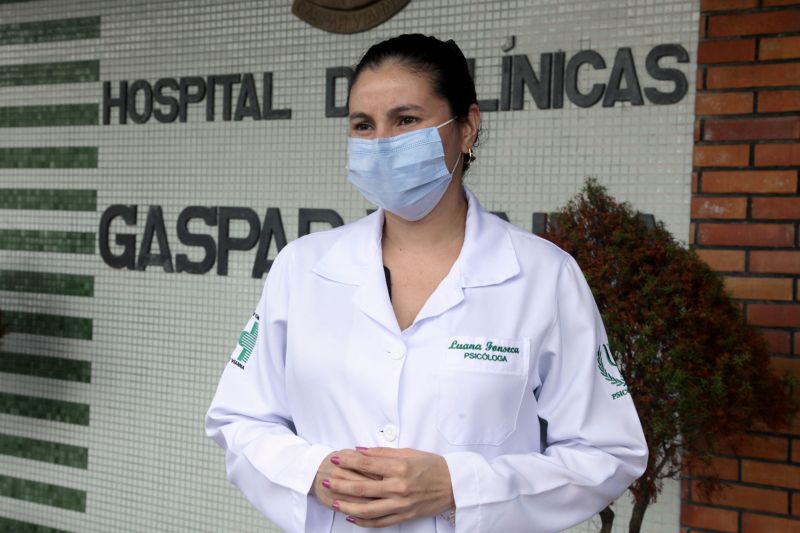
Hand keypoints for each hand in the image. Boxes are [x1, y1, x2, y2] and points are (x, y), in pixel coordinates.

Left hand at [324, 447, 454, 527]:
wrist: (454, 485)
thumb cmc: (432, 465)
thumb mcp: (409, 453)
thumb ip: (382, 453)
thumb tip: (359, 450)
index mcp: (400, 468)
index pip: (367, 465)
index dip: (348, 462)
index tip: (335, 459)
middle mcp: (399, 487)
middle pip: (363, 489)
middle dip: (341, 485)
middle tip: (326, 480)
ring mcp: (402, 504)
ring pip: (368, 510)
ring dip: (348, 506)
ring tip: (334, 502)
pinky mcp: (405, 516)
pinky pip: (381, 522)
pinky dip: (364, 522)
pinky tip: (352, 517)